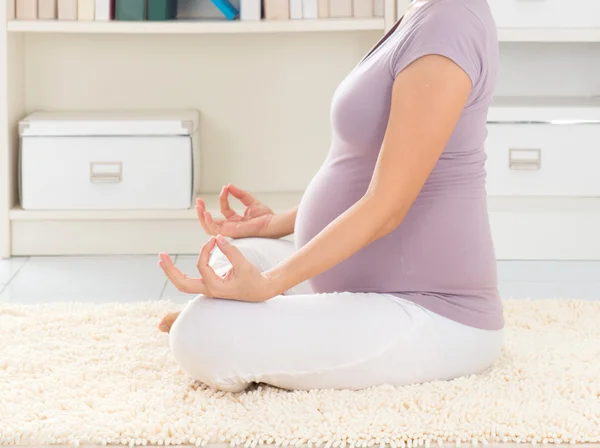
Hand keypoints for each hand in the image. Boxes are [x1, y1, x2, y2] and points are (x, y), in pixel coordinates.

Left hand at [158, 234, 276, 302]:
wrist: (260, 290)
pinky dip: (180, 274)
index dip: (205, 250)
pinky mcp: (208, 287)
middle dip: (170, 270)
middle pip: (182, 284)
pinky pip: (189, 282)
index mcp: (216, 288)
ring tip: (163, 260)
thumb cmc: (253, 279)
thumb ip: (231, 251)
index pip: (202, 266)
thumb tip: (218, 237)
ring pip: (183, 285)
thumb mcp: (244, 265)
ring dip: (172, 273)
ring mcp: (207, 290)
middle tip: (161, 256)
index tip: (214, 239)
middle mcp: (209, 290)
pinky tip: (175, 266)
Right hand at [196, 184, 274, 237]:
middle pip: (212, 222)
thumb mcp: (251, 201)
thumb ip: (239, 194)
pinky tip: (206, 213)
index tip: (225, 188)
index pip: (224, 210)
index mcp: (236, 221)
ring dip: (202, 217)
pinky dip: (209, 222)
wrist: (273, 222)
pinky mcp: (231, 232)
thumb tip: (229, 185)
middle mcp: (232, 227)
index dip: (222, 198)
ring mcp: (230, 231)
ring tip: (198, 206)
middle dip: (202, 212)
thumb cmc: (266, 217)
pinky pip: (215, 230)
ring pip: (210, 228)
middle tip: (198, 201)